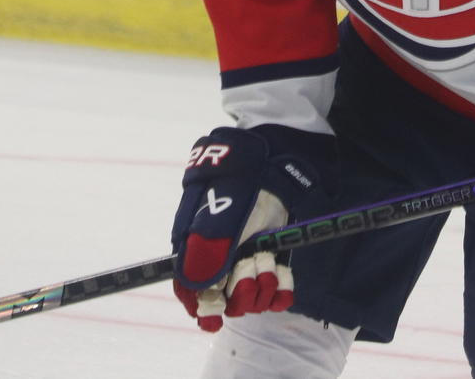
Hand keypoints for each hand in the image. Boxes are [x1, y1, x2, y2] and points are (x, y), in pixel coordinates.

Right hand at [169, 125, 332, 330]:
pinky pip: (273, 284)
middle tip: (252, 269)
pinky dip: (280, 289)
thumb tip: (196, 291)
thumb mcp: (220, 213)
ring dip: (260, 287)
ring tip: (268, 265)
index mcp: (196, 244)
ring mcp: (246, 253)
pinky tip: (284, 285)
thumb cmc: (240, 182)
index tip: (213, 318)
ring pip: (250, 293)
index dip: (200, 307)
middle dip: (239, 292)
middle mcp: (220, 254)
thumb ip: (207, 250)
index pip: (190, 288)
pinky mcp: (271, 250)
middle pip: (224, 296)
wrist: (274, 157)